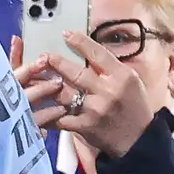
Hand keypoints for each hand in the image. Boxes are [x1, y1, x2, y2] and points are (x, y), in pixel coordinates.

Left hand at [21, 29, 165, 159]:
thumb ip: (109, 67)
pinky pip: (60, 118)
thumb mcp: (130, 81)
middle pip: (76, 73)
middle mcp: (108, 91)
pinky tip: (36, 107)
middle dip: (56, 62)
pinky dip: (47, 113)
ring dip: (47, 85)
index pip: (98, 54)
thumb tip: (86, 50)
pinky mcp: (85, 127)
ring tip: (35, 77)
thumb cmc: (134, 106)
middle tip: (43, 55)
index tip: (66, 34)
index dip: (80, 42)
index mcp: (122, 76)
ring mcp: (95, 110)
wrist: (139, 139)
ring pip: (64, 93)